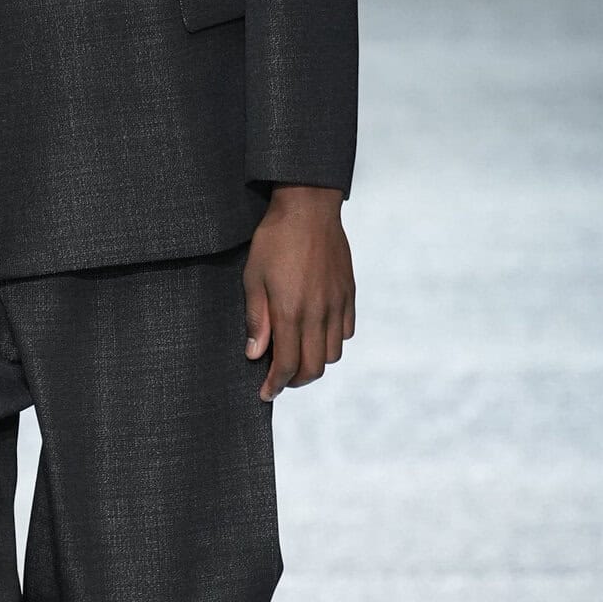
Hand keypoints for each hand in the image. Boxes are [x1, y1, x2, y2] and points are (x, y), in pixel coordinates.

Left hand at [243, 185, 354, 400]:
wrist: (308, 208)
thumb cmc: (274, 240)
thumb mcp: (253, 277)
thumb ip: (257, 318)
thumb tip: (255, 354)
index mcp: (292, 311)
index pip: (288, 365)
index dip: (276, 384)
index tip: (266, 393)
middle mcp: (319, 313)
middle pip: (314, 367)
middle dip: (295, 380)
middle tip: (279, 379)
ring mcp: (337, 304)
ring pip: (333, 354)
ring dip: (315, 362)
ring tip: (297, 356)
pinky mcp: (348, 294)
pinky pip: (346, 332)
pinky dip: (331, 341)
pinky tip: (315, 333)